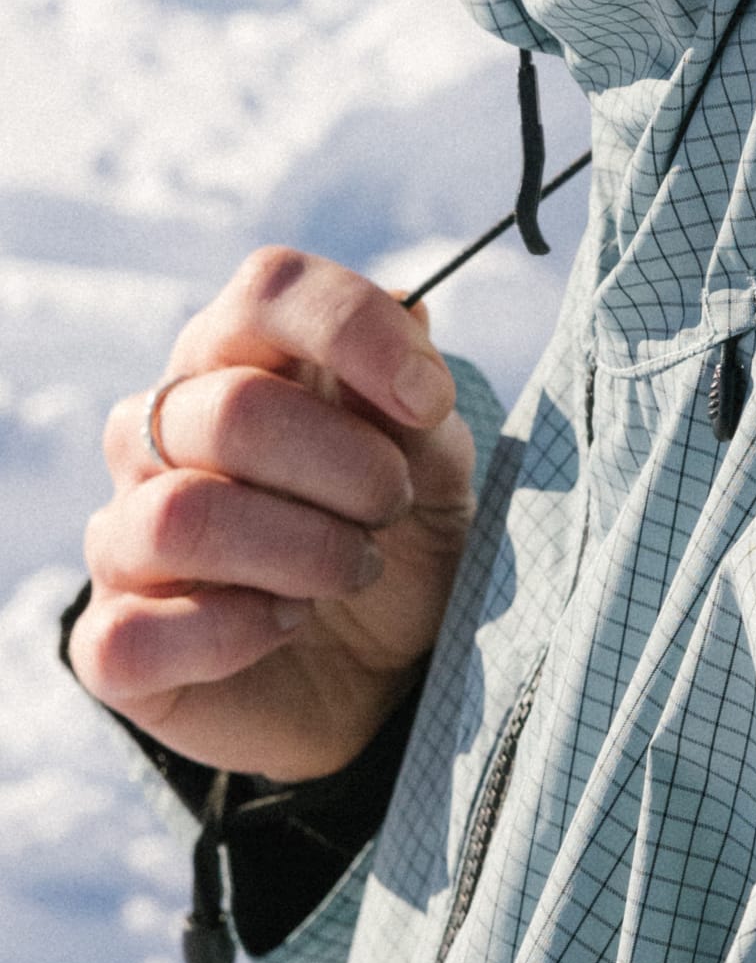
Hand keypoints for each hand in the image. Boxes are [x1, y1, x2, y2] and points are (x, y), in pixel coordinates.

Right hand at [71, 248, 476, 781]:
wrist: (388, 672)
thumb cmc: (402, 540)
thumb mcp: (437, 466)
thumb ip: (416, 398)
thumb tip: (410, 311)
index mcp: (244, 358)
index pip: (270, 290)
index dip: (355, 331)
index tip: (429, 401)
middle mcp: (162, 431)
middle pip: (232, 410)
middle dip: (347, 469)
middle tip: (391, 507)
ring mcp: (124, 535)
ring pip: (183, 516)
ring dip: (303, 552)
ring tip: (351, 570)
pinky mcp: (112, 642)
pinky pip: (139, 632)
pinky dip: (237, 633)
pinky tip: (286, 626)